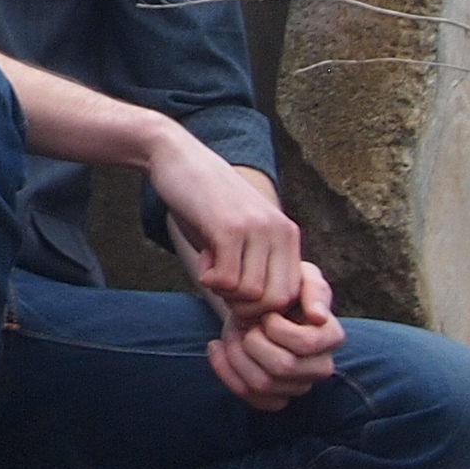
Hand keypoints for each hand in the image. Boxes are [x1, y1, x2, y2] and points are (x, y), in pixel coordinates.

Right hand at [151, 140, 301, 320]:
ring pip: (251, 293)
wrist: (178, 157)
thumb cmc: (205, 203)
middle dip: (244, 306)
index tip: (235, 296)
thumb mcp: (243, 233)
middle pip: (274, 300)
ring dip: (224, 290)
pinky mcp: (229, 227)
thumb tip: (259, 311)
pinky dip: (209, 279)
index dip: (261, 307)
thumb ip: (258, 264)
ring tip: (212, 264)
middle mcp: (279, 231)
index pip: (291, 295)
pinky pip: (227, 280)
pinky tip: (203, 258)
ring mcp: (256, 228)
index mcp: (286, 234)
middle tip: (222, 285)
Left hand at [204, 261, 344, 410]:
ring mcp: (299, 385)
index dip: (276, 328)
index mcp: (331, 337)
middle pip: (282, 367)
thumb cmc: (282, 287)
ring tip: (231, 335)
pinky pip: (251, 398)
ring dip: (235, 355)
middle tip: (244, 324)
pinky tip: (217, 348)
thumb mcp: (301, 276)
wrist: (257, 303)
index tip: (266, 313)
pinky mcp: (277, 397)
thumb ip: (315, 289)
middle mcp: (320, 366)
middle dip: (252, 342)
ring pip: (262, 384)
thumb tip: (319, 317)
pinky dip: (225, 372)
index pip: (304, 343)